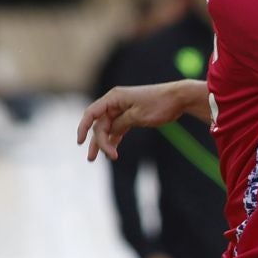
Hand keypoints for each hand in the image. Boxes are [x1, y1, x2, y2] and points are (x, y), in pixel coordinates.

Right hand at [79, 82, 193, 160]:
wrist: (178, 98)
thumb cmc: (159, 104)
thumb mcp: (137, 116)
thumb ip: (119, 124)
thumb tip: (108, 132)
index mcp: (113, 98)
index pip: (91, 113)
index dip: (83, 128)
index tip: (80, 142)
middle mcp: (115, 103)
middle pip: (100, 124)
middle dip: (98, 141)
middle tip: (98, 158)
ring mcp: (122, 110)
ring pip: (107, 128)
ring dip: (104, 143)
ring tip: (97, 158)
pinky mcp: (130, 116)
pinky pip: (117, 129)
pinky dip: (114, 140)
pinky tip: (111, 152)